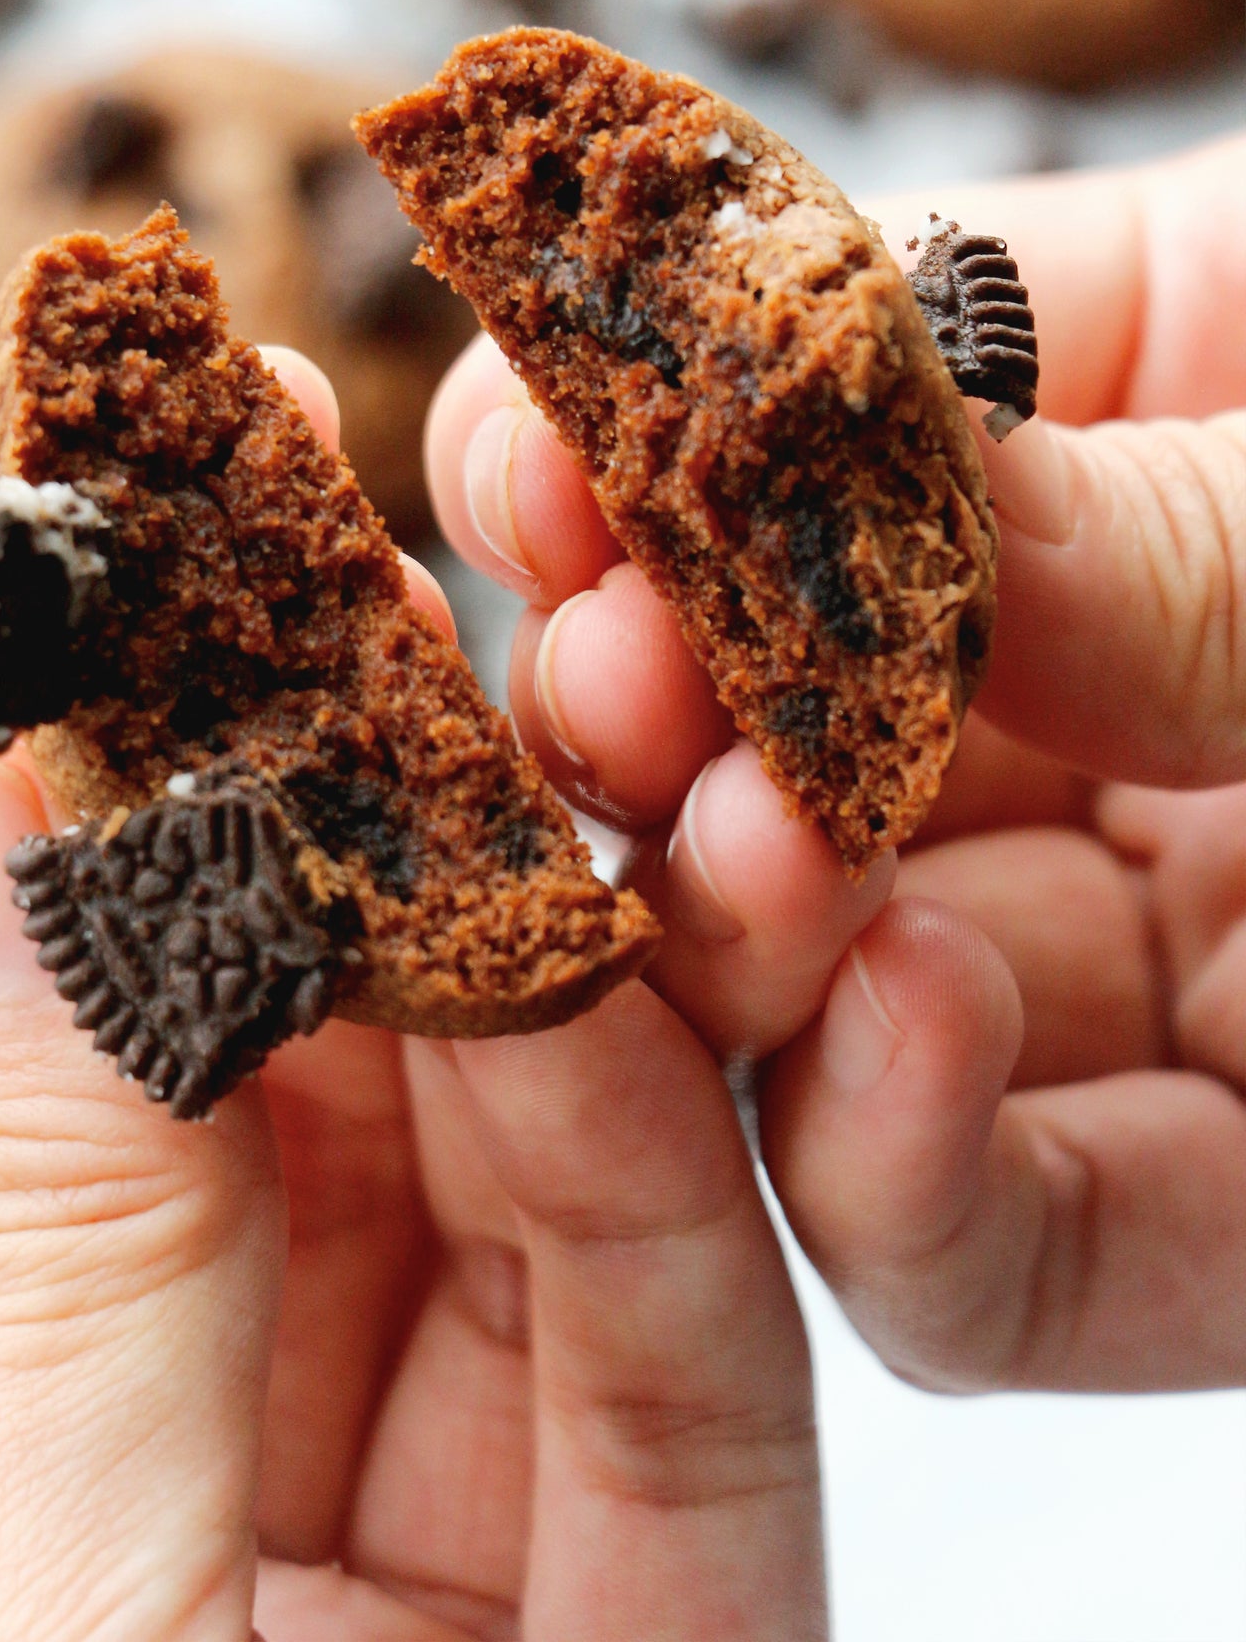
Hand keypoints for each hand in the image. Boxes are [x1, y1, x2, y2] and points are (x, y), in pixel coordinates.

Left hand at [0, 354, 827, 1641]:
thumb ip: (51, 1242)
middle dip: (378, 806)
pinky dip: (701, 1178)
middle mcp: (146, 1472)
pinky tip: (706, 985)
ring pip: (520, 1178)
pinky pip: (683, 1366)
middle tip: (440, 544)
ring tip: (630, 714)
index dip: (75, 750)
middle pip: (279, 1062)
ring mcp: (410, 1555)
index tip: (158, 482)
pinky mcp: (649, 1631)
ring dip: (593, 940)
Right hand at [425, 131, 1245, 1395]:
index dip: (631, 443)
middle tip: (581, 688)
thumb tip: (819, 457)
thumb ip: (1161, 514)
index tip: (516, 446)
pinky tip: (900, 1031)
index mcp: (1127, 439)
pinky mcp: (1204, 1211)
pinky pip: (989, 1255)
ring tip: (732, 856)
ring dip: (719, 944)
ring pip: (807, 1004)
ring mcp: (1125, 959)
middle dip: (624, 713)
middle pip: (754, 727)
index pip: (802, 435)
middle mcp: (1092, 706)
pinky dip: (902, 1178)